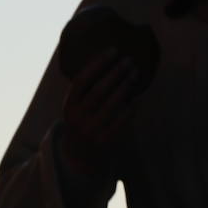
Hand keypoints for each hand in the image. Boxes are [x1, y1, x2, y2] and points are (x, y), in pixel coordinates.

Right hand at [58, 48, 138, 178]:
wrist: (78, 156)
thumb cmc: (82, 121)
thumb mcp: (76, 106)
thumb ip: (86, 89)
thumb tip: (110, 60)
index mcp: (69, 105)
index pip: (82, 80)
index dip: (98, 64)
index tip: (114, 50)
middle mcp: (77, 117)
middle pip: (99, 91)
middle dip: (115, 73)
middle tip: (130, 60)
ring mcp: (90, 130)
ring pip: (111, 105)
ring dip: (125, 87)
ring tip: (135, 74)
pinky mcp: (104, 141)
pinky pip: (121, 121)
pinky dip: (131, 108)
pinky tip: (138, 97)